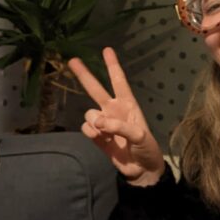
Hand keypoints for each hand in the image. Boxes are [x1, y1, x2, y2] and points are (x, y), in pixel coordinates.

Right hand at [68, 47, 165, 185]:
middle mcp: (114, 110)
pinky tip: (100, 139)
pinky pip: (86, 128)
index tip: (106, 50)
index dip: (112, 65)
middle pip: (96, 89)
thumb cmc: (147, 148)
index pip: (119, 81)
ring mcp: (104, 123)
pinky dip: (90, 132)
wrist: (142, 170)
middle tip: (72, 60)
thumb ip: (120, 127)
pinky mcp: (97, 137)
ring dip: (94, 121)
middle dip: (84, 75)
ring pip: (89, 113)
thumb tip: (98, 122)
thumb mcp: (140, 136)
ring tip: (104, 132)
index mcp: (128, 105)